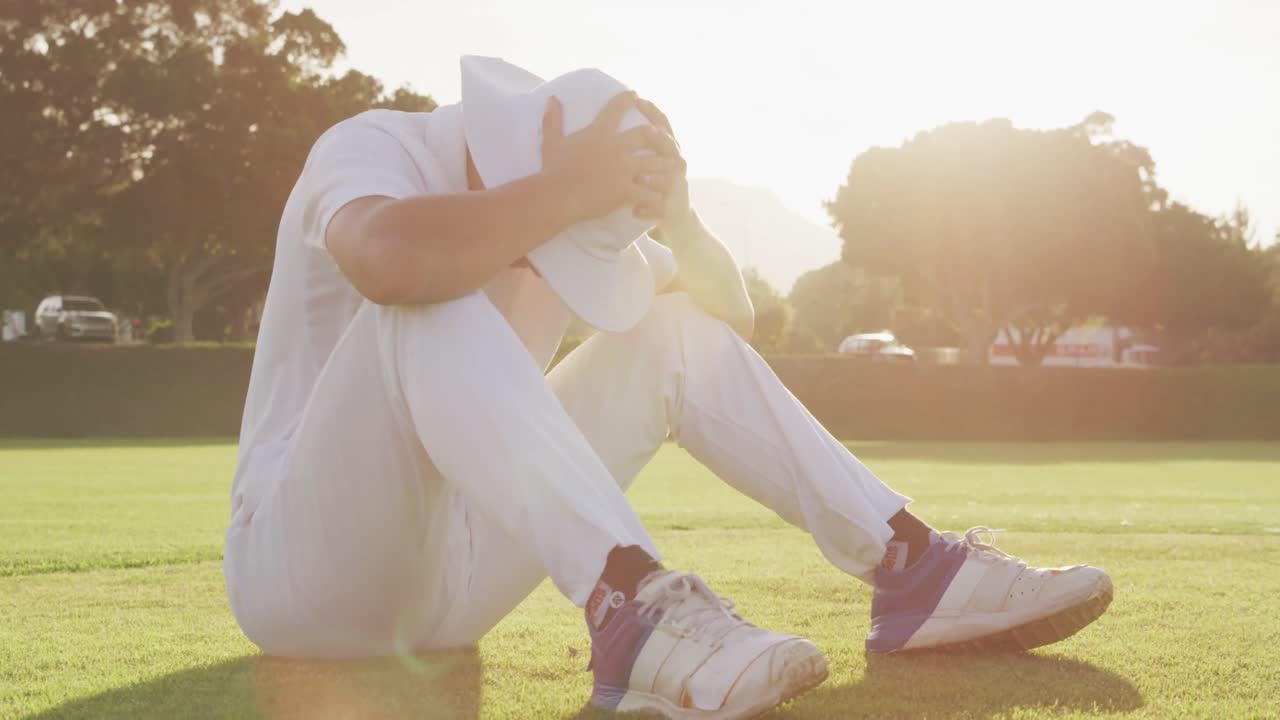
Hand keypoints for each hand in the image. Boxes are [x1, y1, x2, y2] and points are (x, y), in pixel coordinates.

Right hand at [540, 91, 677, 224]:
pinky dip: (656, 195)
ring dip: (664, 164)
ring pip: (654, 163)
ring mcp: (624, 169)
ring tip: (673, 166)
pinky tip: (661, 197)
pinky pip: (648, 192)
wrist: (557, 196)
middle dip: (657, 134)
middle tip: (662, 135)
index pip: (616, 109)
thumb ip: (553, 119)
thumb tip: (552, 98)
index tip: (634, 94)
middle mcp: (616, 147)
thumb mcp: (551, 141)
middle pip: (646, 134)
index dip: (627, 99)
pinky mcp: (626, 190)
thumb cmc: (553, 169)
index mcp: (599, 132)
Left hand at [635, 98, 692, 233]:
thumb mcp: (645, 157)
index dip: (653, 112)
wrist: (672, 214)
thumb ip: (635, 137)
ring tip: (640, 178)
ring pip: (670, 179)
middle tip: (649, 132)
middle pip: (671, 148)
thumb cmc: (652, 180)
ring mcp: (677, 187)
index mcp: (667, 149)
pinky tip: (635, 211)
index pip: (662, 125)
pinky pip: (662, 209)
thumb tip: (609, 116)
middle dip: (661, 140)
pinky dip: (649, 210)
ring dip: (655, 179)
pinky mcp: (672, 209)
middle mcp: (676, 164)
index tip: (638, 99)